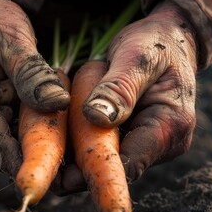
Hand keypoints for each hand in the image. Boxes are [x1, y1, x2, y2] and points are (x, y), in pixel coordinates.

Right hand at [0, 0, 69, 176]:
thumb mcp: (12, 38)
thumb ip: (32, 73)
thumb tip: (59, 104)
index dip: (28, 162)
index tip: (64, 174)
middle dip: (33, 159)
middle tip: (74, 171)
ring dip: (30, 147)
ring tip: (68, 153)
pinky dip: (22, 134)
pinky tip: (50, 131)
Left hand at [53, 1, 197, 194]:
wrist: (168, 40)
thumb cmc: (155, 44)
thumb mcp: (136, 57)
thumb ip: (118, 88)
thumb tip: (95, 117)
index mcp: (171, 125)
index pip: (132, 161)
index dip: (95, 170)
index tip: (59, 170)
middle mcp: (163, 144)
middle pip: (116, 168)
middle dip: (79, 168)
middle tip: (40, 165)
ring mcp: (147, 145)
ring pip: (107, 161)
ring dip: (75, 156)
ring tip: (40, 152)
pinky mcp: (131, 140)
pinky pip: (103, 148)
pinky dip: (79, 144)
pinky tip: (51, 139)